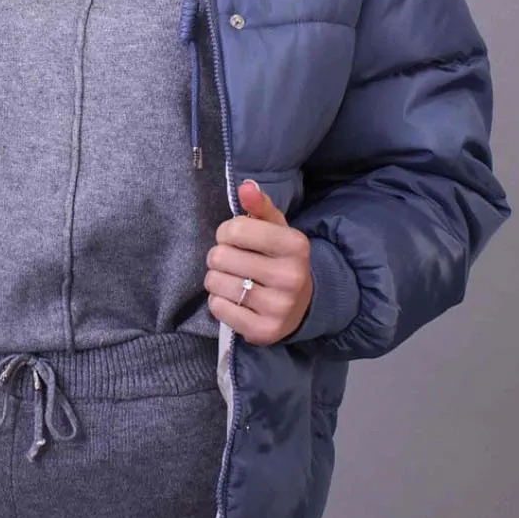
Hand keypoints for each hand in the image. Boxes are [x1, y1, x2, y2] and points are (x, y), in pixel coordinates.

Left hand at [204, 180, 313, 345]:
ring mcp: (278, 307)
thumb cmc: (280, 259)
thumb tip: (245, 186)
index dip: (226, 232)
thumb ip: (260, 205)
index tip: (234, 238)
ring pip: (215, 283)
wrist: (303, 304)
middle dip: (219, 255)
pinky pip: (218, 308)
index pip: (235, 229)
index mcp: (295, 245)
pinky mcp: (263, 331)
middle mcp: (291, 277)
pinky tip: (234, 298)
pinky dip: (218, 301)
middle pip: (220, 256)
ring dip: (216, 278)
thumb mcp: (276, 229)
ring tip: (232, 278)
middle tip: (232, 261)